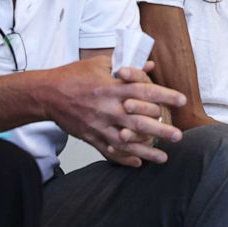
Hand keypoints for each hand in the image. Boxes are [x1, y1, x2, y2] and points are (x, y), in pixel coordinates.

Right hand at [44, 55, 185, 166]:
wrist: (46, 94)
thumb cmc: (73, 75)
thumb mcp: (100, 63)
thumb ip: (127, 65)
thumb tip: (150, 65)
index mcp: (112, 87)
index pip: (144, 91)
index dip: (164, 95)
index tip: (181, 100)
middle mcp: (108, 108)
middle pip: (139, 121)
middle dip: (160, 129)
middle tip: (178, 135)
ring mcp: (99, 124)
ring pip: (126, 141)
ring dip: (146, 150)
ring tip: (164, 157)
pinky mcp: (90, 136)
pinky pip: (109, 150)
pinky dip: (123, 158)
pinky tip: (138, 163)